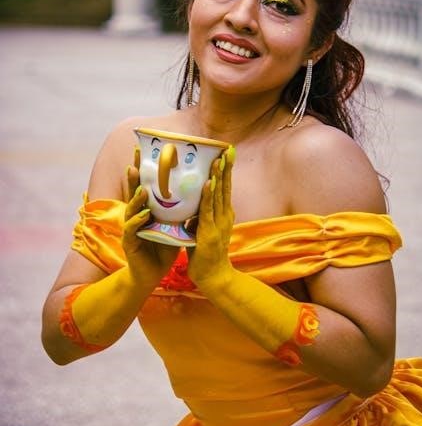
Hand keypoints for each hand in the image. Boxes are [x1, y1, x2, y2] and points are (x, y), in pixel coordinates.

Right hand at [123, 146, 178, 285]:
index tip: (145, 152)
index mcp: (148, 209)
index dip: (145, 170)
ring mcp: (131, 228)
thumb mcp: (175, 225)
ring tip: (143, 188)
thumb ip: (182, 210)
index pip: (146, 185)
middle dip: (134, 177)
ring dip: (137, 197)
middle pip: (134, 191)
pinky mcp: (130, 242)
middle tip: (135, 161)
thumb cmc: (163, 248)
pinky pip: (133, 229)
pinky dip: (138, 221)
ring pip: (131, 208)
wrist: (152, 274)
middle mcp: (137, 215)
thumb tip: (200, 191)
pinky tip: (144, 214)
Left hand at [187, 148, 234, 289]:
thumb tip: (190, 203)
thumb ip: (199, 216)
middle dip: (226, 168)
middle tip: (227, 149)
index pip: (225, 188)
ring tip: (218, 160)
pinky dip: (208, 195)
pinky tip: (208, 183)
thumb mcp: (202, 229)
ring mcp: (219, 224)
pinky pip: (208, 210)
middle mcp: (225, 216)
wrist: (213, 276)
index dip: (226, 170)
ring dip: (218, 176)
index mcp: (224, 214)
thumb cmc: (205, 254)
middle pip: (225, 187)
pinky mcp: (210, 232)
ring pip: (218, 195)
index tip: (226, 153)